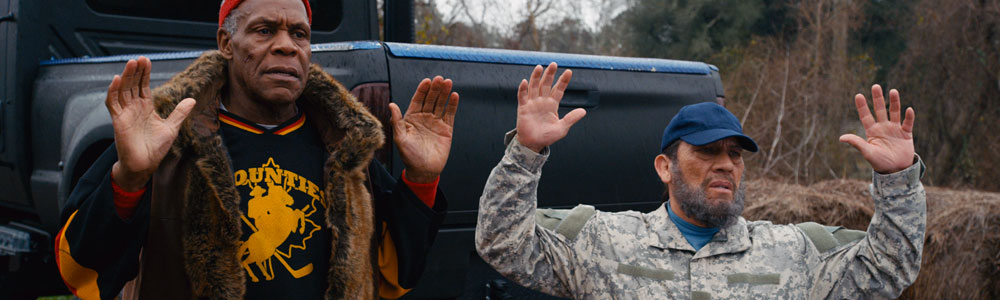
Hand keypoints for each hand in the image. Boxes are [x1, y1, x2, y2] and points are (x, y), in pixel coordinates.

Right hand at [107, 57, 195, 190]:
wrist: (144, 165)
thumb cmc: (155, 148)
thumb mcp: (171, 128)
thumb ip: (179, 113)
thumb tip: (192, 99)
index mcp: (146, 108)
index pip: (143, 86)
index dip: (145, 74)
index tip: (147, 60)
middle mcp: (134, 108)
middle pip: (133, 84)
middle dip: (136, 71)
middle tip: (140, 58)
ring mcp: (125, 113)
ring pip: (122, 90)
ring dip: (125, 76)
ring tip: (131, 63)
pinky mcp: (118, 121)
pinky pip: (112, 103)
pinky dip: (113, 91)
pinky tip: (116, 79)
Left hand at [389, 76, 459, 182]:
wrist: (424, 171)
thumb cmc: (409, 156)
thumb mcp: (400, 138)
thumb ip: (397, 121)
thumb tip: (391, 104)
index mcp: (411, 118)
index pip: (417, 100)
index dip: (422, 90)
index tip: (426, 81)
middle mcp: (424, 118)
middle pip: (430, 99)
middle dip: (435, 89)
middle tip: (439, 79)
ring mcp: (436, 123)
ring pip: (441, 104)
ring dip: (444, 93)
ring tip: (448, 82)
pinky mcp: (446, 129)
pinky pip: (450, 114)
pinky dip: (452, 105)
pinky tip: (454, 95)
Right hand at [516, 63, 585, 152]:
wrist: (533, 144)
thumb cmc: (548, 137)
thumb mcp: (562, 128)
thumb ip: (571, 118)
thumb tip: (583, 111)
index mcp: (552, 104)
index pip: (559, 89)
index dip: (563, 80)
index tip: (569, 71)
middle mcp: (542, 101)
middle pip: (546, 84)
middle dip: (550, 74)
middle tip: (554, 64)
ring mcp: (532, 103)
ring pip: (534, 87)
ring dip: (536, 77)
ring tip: (539, 67)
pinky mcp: (523, 108)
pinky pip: (522, 96)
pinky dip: (523, 89)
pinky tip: (525, 82)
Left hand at [839, 84, 915, 173]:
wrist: (896, 171)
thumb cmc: (880, 162)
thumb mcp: (867, 152)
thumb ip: (857, 143)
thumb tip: (841, 138)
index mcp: (872, 131)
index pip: (866, 116)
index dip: (862, 106)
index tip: (858, 95)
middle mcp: (883, 127)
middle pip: (880, 110)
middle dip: (878, 98)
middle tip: (875, 86)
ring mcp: (895, 129)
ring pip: (894, 112)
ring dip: (894, 102)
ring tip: (893, 91)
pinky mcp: (906, 134)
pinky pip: (907, 123)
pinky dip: (909, 117)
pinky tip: (908, 109)